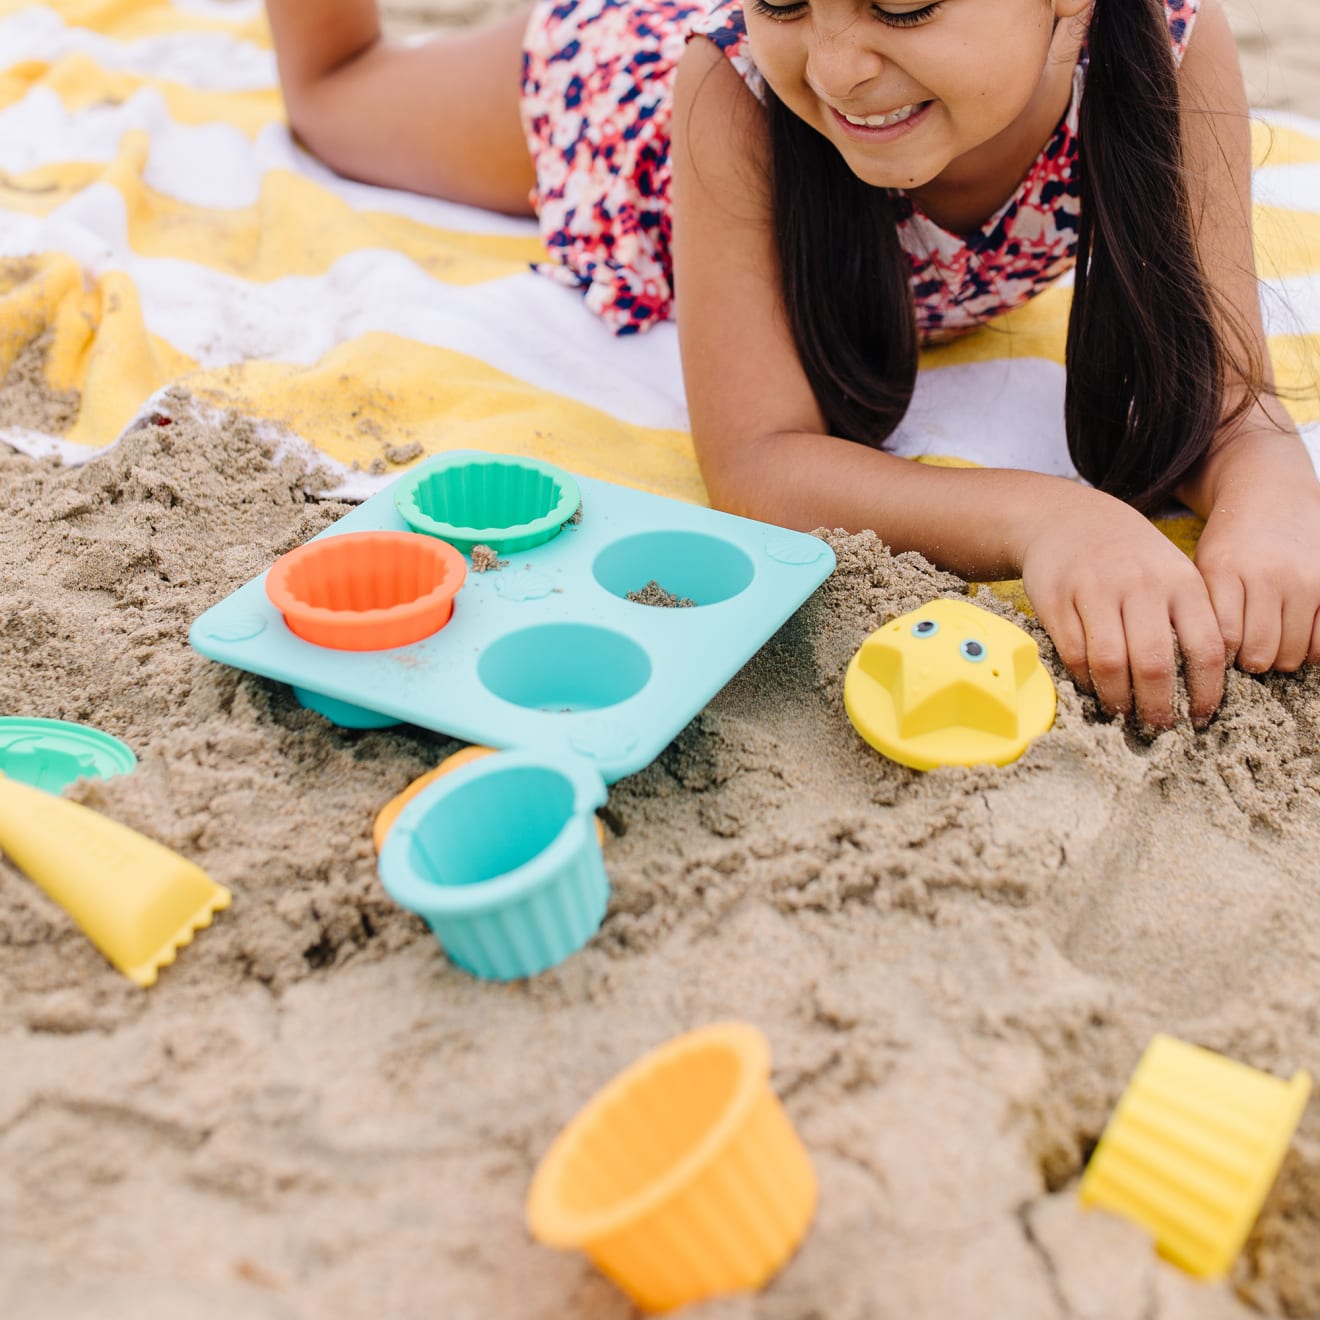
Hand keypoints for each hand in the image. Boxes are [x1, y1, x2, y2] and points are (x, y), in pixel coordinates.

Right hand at [1020, 488, 1226, 729]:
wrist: (1067, 519)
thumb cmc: (1130, 556)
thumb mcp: (1172, 573)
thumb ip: (1192, 618)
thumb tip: (1207, 682)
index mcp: (1181, 583)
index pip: (1206, 648)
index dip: (1205, 692)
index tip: (1199, 716)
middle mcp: (1141, 585)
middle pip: (1154, 664)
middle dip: (1157, 707)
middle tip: (1157, 726)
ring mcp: (1095, 591)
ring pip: (1109, 663)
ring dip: (1117, 699)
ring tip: (1122, 712)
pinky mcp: (1056, 599)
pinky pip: (1073, 654)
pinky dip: (1084, 680)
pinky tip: (1093, 687)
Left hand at [1192, 441, 1319, 673]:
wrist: (1273, 494)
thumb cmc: (1230, 541)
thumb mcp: (1203, 566)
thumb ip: (1203, 609)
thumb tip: (1199, 664)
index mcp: (1226, 570)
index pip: (1223, 639)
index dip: (1219, 658)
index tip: (1216, 655)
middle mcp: (1268, 575)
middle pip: (1260, 653)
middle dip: (1248, 663)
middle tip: (1243, 655)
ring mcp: (1306, 580)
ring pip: (1293, 653)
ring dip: (1279, 658)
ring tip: (1268, 644)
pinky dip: (1309, 650)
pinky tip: (1295, 637)